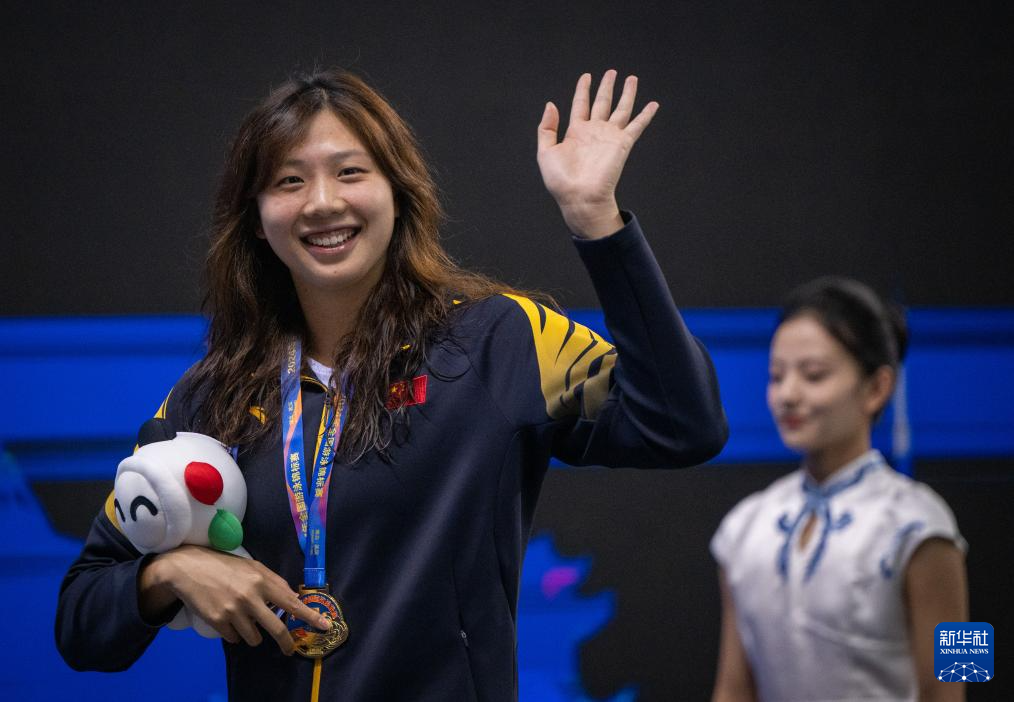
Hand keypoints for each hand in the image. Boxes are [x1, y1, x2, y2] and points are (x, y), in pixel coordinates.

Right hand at [139, 545, 330, 654]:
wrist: (189, 568)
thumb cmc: (225, 566)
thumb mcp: (253, 565)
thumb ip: (273, 581)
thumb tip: (292, 597)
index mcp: (262, 581)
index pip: (292, 603)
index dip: (310, 616)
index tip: (325, 626)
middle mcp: (250, 597)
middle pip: (276, 629)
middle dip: (285, 643)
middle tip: (289, 649)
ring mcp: (233, 611)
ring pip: (253, 638)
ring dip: (253, 635)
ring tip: (244, 619)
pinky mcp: (217, 621)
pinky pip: (234, 639)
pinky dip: (235, 633)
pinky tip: (228, 619)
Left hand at [537, 70, 658, 238]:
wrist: (579, 198)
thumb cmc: (561, 181)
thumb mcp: (545, 152)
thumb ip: (546, 128)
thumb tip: (550, 104)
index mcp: (575, 132)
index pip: (581, 104)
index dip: (583, 89)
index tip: (587, 76)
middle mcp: (594, 132)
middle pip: (602, 102)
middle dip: (607, 87)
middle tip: (612, 72)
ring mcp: (609, 137)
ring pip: (621, 109)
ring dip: (627, 94)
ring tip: (632, 79)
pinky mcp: (622, 144)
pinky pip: (636, 126)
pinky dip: (645, 115)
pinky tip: (653, 104)